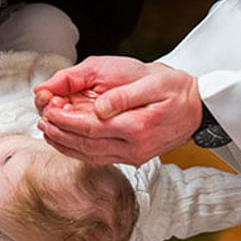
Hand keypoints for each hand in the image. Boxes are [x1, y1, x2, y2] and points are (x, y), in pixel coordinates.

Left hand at [34, 56, 202, 165]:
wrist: (198, 109)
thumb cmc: (176, 89)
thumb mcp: (153, 82)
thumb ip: (125, 96)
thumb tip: (100, 107)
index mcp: (136, 127)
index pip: (90, 128)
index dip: (66, 120)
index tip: (49, 109)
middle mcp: (134, 148)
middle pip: (86, 144)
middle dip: (60, 133)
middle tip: (42, 121)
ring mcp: (133, 156)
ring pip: (90, 155)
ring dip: (66, 145)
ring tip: (47, 132)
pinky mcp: (132, 158)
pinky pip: (100, 157)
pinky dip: (80, 151)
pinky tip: (67, 142)